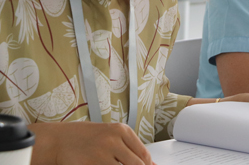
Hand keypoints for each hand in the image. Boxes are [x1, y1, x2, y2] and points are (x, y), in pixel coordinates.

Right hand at [28, 122, 153, 164]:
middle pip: (137, 164)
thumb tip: (149, 162)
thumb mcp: (110, 134)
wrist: (57, 139)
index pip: (144, 154)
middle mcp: (113, 140)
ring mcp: (102, 153)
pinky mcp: (91, 164)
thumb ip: (129, 147)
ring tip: (113, 164)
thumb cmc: (84, 137)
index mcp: (121, 130)